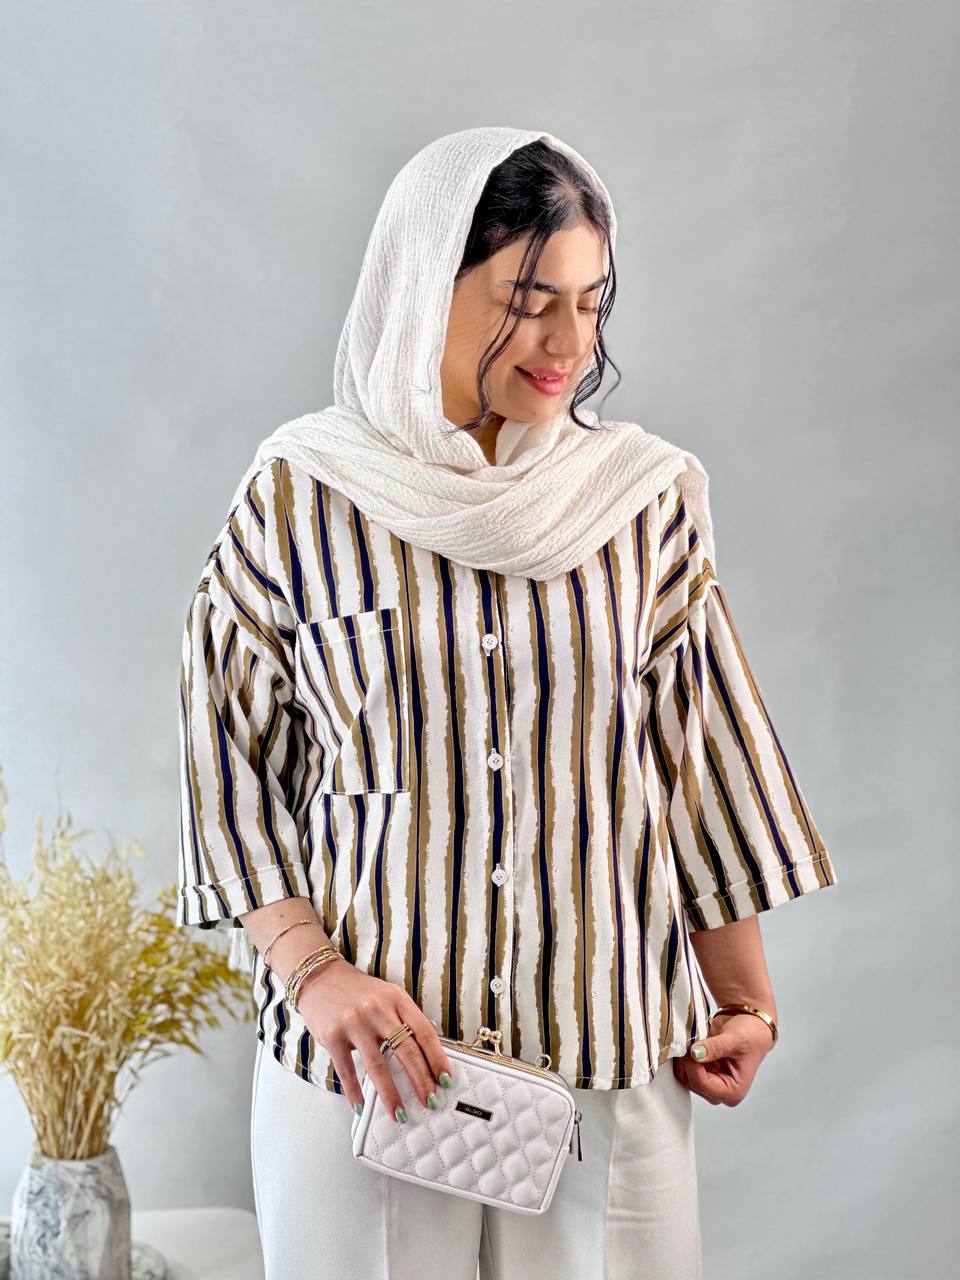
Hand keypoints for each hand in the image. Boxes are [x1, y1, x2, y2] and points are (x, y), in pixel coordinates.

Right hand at [297, 960, 453, 1122]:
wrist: (320, 978)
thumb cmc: (357, 992)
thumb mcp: (386, 995)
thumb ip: (402, 1019)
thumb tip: (423, 1057)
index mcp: (396, 998)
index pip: (423, 1032)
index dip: (437, 1058)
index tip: (446, 1079)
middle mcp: (378, 1009)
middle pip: (406, 1050)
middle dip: (421, 1080)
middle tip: (430, 1101)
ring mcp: (355, 1022)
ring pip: (378, 1065)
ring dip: (390, 1094)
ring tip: (399, 1113)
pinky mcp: (333, 1036)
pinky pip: (347, 1070)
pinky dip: (355, 1092)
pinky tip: (361, 1107)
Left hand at [672, 1011, 774, 1105]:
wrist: (752, 1027)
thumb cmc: (751, 1036)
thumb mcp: (735, 1039)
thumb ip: (715, 1047)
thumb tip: (696, 1053)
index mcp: (733, 1091)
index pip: (702, 1083)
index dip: (692, 1064)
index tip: (691, 1046)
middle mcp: (720, 1092)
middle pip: (690, 1082)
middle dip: (686, 1061)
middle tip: (689, 1041)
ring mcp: (710, 1083)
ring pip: (684, 1075)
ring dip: (684, 1058)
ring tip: (692, 1040)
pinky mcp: (702, 1073)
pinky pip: (684, 1067)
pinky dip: (684, 1055)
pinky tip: (690, 1043)